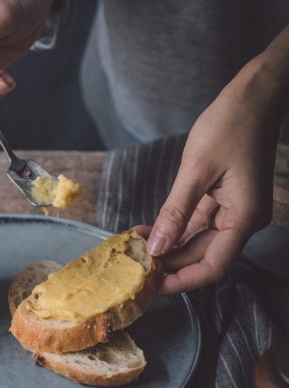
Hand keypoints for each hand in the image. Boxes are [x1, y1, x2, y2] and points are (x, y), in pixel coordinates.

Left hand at [135, 27, 288, 295]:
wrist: (251, 98)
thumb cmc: (229, 127)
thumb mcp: (196, 170)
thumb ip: (176, 212)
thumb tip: (158, 247)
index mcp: (243, 218)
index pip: (212, 266)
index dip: (182, 280)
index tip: (153, 288)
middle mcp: (242, 220)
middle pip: (203, 256)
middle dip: (170, 264)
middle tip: (134, 270)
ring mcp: (233, 210)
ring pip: (197, 241)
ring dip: (168, 246)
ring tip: (135, 250)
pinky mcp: (223, 200)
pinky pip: (196, 223)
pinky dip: (174, 228)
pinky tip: (148, 230)